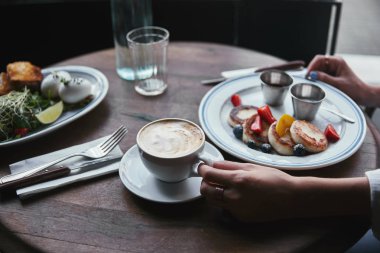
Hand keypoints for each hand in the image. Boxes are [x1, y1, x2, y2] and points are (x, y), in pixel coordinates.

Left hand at [199, 160, 369, 221]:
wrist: (291, 198)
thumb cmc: (274, 178)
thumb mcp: (251, 166)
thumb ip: (229, 165)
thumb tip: (213, 164)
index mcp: (238, 180)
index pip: (209, 175)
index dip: (202, 169)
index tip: (202, 166)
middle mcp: (235, 196)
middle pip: (206, 190)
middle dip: (204, 182)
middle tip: (210, 176)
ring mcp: (237, 209)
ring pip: (213, 200)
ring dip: (213, 192)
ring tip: (223, 185)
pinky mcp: (241, 217)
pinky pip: (226, 208)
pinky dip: (226, 200)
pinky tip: (237, 195)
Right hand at [306, 55, 370, 105]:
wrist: (361, 94)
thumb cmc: (354, 88)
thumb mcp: (338, 84)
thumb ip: (324, 79)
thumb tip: (312, 75)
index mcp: (337, 61)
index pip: (319, 59)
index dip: (312, 66)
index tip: (307, 74)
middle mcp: (333, 63)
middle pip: (317, 65)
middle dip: (312, 72)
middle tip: (307, 80)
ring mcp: (331, 69)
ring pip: (317, 71)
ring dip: (314, 77)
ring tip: (312, 84)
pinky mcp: (329, 75)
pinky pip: (319, 76)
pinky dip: (317, 80)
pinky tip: (316, 85)